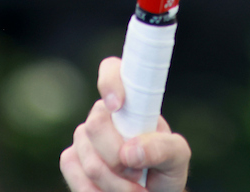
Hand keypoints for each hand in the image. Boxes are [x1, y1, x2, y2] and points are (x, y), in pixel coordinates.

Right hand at [60, 57, 191, 191]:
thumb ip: (163, 148)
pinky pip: (76, 175)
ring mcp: (85, 137)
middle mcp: (104, 114)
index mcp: (133, 101)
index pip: (112, 70)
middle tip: (139, 172)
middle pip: (96, 125)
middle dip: (119, 159)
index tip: (117, 105)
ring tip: (134, 187)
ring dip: (115, 183)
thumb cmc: (166, 168)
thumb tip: (130, 150)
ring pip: (88, 159)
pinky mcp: (71, 160)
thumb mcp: (178, 156)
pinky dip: (96, 191)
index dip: (110, 82)